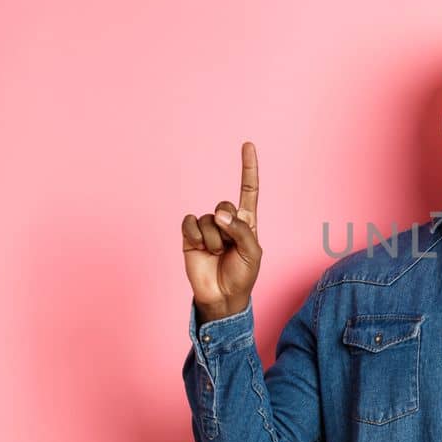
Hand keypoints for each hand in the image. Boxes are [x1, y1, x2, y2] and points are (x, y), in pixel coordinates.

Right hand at [182, 141, 262, 323]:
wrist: (222, 296)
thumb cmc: (242, 275)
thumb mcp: (252, 253)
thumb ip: (240, 230)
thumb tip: (219, 215)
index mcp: (246, 221)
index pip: (248, 189)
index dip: (248, 167)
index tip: (247, 145)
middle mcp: (227, 220)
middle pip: (224, 205)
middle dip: (227, 228)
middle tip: (228, 248)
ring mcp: (208, 227)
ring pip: (208, 219)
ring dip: (213, 240)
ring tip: (216, 254)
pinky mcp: (190, 235)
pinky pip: (190, 223)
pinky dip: (196, 236)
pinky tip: (200, 248)